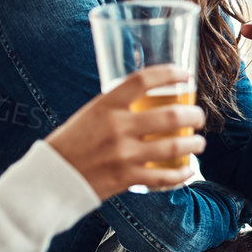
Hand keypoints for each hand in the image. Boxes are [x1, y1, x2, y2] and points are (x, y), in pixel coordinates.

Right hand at [46, 65, 207, 199]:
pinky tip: (187, 170)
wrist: (52, 178)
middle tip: (199, 116)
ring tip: (199, 142)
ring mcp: (123, 154)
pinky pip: (164, 176)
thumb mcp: (90, 114)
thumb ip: (117, 108)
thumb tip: (149, 101)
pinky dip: (181, 174)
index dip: (169, 73)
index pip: (143, 80)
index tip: (185, 75)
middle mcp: (117, 127)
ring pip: (174, 146)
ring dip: (194, 144)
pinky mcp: (126, 178)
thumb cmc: (72, 143)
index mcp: (106, 105)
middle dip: (194, 115)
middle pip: (170, 115)